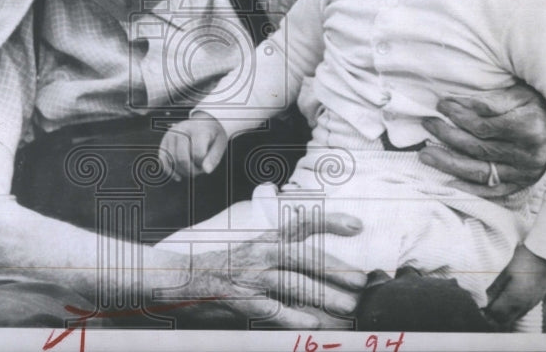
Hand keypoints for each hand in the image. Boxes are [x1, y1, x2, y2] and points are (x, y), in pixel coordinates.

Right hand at [159, 117, 227, 179]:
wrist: (203, 123)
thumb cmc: (212, 135)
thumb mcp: (219, 144)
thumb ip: (214, 157)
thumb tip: (206, 170)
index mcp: (197, 129)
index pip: (197, 153)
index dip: (202, 164)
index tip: (206, 164)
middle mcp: (181, 130)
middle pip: (182, 158)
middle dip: (191, 170)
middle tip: (199, 170)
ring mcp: (171, 135)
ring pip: (172, 161)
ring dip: (182, 171)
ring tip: (191, 170)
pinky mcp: (164, 140)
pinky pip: (163, 159)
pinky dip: (169, 171)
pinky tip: (178, 176)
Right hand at [170, 210, 367, 327]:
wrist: (183, 280)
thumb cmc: (224, 266)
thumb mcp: (252, 250)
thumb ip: (281, 253)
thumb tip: (318, 267)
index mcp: (265, 238)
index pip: (302, 224)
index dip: (330, 222)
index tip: (357, 225)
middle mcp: (261, 253)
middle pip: (305, 258)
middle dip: (336, 270)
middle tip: (362, 281)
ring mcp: (252, 277)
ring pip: (295, 285)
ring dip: (325, 297)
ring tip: (348, 307)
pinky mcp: (243, 301)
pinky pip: (275, 310)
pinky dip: (296, 317)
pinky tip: (314, 323)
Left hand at [418, 82, 545, 196]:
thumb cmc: (539, 105)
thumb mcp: (519, 95)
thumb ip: (490, 101)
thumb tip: (456, 104)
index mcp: (528, 128)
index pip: (482, 126)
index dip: (458, 116)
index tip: (441, 105)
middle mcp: (528, 154)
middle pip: (477, 148)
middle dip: (447, 136)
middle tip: (427, 124)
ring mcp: (525, 173)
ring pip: (479, 171)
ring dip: (448, 163)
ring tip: (425, 154)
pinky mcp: (524, 183)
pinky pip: (493, 190)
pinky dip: (470, 189)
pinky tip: (449, 182)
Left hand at [484, 244, 545, 329]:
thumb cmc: (523, 260)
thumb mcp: (506, 272)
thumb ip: (495, 288)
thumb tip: (486, 300)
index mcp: (514, 298)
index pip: (496, 314)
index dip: (486, 313)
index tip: (481, 307)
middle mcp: (524, 306)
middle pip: (505, 320)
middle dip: (494, 316)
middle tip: (486, 307)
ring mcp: (532, 304)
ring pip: (514, 317)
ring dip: (504, 315)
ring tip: (496, 302)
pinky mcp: (537, 301)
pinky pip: (522, 312)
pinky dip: (513, 311)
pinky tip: (508, 300)